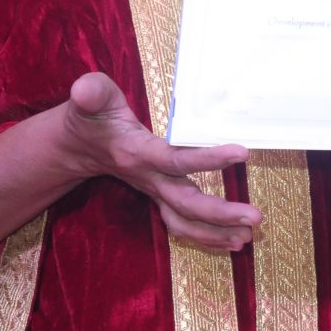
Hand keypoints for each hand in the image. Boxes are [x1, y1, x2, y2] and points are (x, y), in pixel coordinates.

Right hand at [61, 73, 259, 249]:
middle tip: (255, 217)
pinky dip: (205, 236)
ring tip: (247, 238)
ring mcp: (154, 191)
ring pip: (184, 221)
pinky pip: (181, 224)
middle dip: (220, 213)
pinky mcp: (159, 196)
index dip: (207, 158)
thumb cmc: (90, 117)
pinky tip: (230, 241)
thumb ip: (91, 93)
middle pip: (185, 202)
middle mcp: (148, 178)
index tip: (242, 152)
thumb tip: (84, 90)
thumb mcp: (91, 98)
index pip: (174, 159)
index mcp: (137, 152)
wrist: (75, 147)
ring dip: (215, 233)